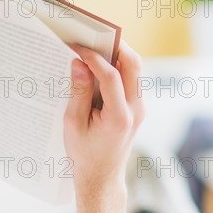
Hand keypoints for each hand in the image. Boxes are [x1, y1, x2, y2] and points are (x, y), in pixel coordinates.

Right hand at [63, 41, 144, 194]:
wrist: (101, 176)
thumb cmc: (84, 153)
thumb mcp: (74, 124)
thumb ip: (78, 92)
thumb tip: (79, 63)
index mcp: (119, 118)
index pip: (111, 76)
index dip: (94, 58)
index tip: (77, 47)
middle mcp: (135, 110)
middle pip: (134, 65)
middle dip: (115, 46)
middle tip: (94, 36)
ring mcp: (139, 108)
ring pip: (135, 69)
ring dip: (118, 55)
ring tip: (96, 47)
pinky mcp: (136, 107)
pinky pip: (131, 79)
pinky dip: (117, 67)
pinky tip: (99, 66)